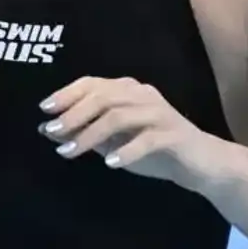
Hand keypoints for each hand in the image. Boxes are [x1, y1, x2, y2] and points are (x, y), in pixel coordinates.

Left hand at [39, 76, 220, 187]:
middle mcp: (143, 95)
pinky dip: (127, 150)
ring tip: (71, 153)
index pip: (93, 84)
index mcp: (128, 90)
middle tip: (54, 132)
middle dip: (74, 114)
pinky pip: (147, 139)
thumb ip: (84, 133)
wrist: (202, 164)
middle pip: (103, 97)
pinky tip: (111, 163)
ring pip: (120, 116)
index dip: (67, 94)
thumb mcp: (113, 142)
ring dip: (91, 134)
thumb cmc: (155, 150)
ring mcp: (160, 113)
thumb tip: (47, 130)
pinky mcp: (174, 134)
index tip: (45, 109)